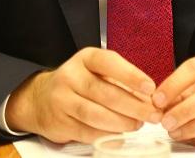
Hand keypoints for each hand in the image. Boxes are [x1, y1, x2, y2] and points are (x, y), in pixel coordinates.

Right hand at [5, 47, 160, 142]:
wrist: (41, 99)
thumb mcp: (96, 72)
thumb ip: (121, 81)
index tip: (150, 88)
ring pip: (96, 114)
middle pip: (106, 93)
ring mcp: (62, 100)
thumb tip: (149, 98)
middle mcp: (71, 76)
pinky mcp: (59, 122)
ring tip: (138, 125)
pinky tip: (120, 135)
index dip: (131, 75)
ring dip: (122, 122)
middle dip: (134, 106)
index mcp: (85, 58)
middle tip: (153, 114)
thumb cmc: (78, 83)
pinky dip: (107, 135)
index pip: (109, 63)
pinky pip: (87, 132)